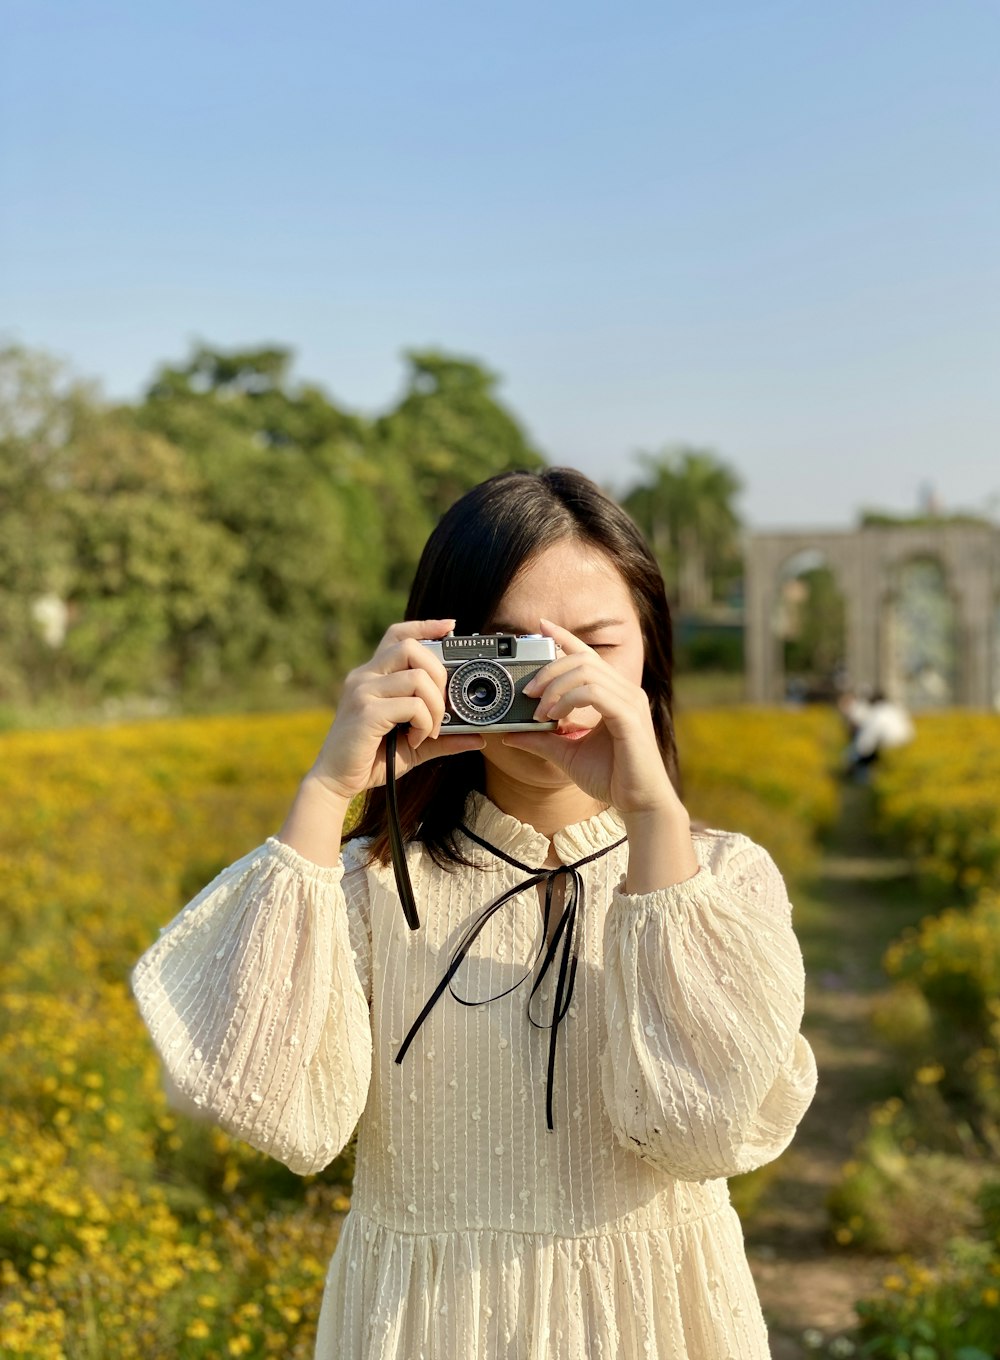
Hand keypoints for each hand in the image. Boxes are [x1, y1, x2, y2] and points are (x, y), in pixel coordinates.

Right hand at [310, 619, 485, 801]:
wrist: (335, 781)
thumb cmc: (372, 759)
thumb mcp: (413, 744)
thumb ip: (442, 736)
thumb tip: (476, 737)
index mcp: (372, 675)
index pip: (398, 635)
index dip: (425, 626)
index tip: (450, 627)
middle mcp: (364, 676)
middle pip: (411, 647)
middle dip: (439, 674)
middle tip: (442, 707)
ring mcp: (362, 692)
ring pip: (416, 677)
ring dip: (435, 705)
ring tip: (430, 729)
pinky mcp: (366, 712)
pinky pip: (411, 705)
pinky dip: (424, 723)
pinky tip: (415, 739)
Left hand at [500, 618, 679, 816]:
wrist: (639, 804)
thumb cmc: (611, 778)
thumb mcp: (567, 754)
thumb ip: (542, 739)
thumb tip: (510, 733)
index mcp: (615, 694)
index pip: (588, 655)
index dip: (565, 637)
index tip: (542, 626)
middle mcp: (625, 691)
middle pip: (582, 659)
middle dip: (549, 669)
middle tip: (527, 691)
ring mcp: (630, 702)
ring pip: (587, 671)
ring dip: (555, 686)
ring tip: (540, 709)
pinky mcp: (629, 717)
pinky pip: (594, 692)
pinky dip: (568, 699)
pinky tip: (555, 715)